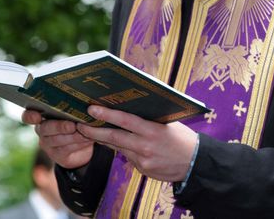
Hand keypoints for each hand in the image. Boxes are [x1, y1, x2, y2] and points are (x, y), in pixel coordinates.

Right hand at [21, 110, 94, 168]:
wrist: (83, 144)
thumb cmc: (76, 122)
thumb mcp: (73, 113)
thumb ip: (73, 108)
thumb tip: (86, 102)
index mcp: (42, 116)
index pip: (28, 116)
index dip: (30, 116)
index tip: (37, 116)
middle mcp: (42, 130)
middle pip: (45, 128)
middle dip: (59, 127)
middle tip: (72, 126)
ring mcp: (48, 144)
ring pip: (57, 140)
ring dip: (73, 136)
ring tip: (85, 133)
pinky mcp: (56, 155)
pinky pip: (66, 149)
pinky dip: (78, 143)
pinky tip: (88, 139)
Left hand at [76, 105, 197, 181]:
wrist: (195, 163)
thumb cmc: (182, 138)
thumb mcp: (168, 123)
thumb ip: (149, 117)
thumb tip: (130, 105)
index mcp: (153, 131)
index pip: (125, 121)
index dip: (106, 115)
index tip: (91, 109)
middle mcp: (145, 147)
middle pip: (114, 137)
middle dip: (94, 131)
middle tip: (79, 124)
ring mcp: (142, 161)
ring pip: (117, 147)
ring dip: (103, 139)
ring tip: (90, 130)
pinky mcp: (142, 169)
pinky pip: (127, 156)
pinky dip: (121, 148)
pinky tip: (115, 142)